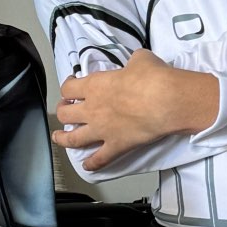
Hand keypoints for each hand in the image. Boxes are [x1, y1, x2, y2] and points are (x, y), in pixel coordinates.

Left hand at [54, 49, 219, 172]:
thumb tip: (136, 63)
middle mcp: (92, 109)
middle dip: (63, 112)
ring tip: (59, 138)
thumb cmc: (153, 77)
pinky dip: (92, 164)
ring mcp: (102, 130)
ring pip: (73, 139)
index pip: (68, 88)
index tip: (70, 86)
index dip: (67, 87)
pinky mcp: (116, 146)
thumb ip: (132, 63)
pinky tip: (87, 166)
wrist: (167, 100)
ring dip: (63, 139)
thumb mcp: (141, 59)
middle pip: (65, 114)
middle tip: (65, 111)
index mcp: (95, 86)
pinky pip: (99, 159)